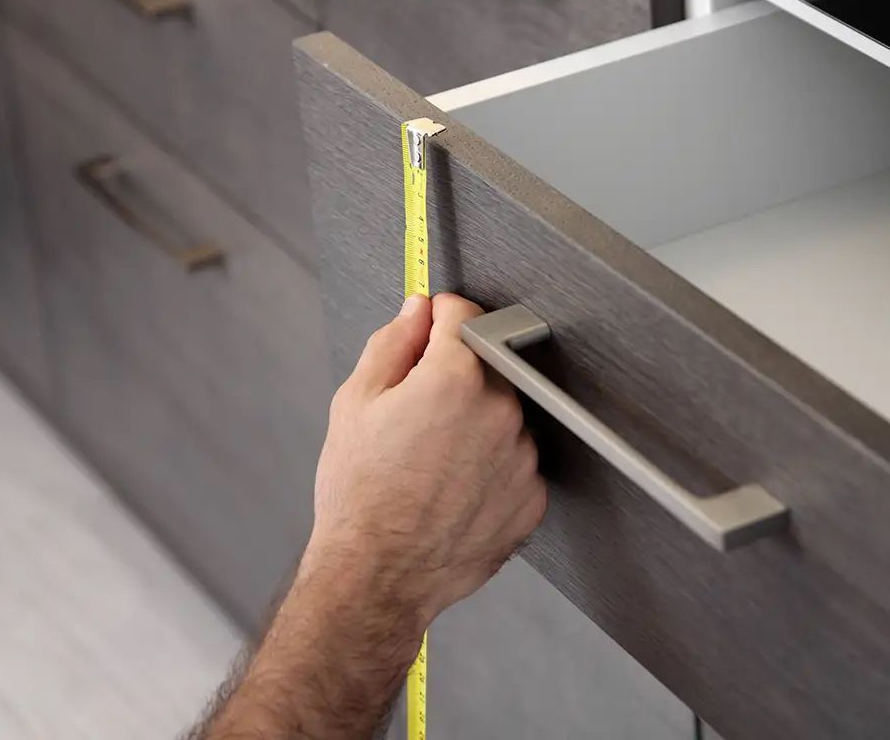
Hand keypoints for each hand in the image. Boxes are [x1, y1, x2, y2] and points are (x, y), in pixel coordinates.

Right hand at [305, 293, 545, 627]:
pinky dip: (491, 467)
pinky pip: (514, 462)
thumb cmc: (360, 497)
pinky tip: (453, 487)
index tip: (429, 329)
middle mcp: (501, 411)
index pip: (463, 314)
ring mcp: (523, 456)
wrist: (377, 575)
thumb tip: (417, 313)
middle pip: (487, 366)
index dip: (438, 318)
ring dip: (477, 423)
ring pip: (503, 415)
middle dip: (454, 376)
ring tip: (433, 461)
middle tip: (415, 416)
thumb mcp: (356, 403)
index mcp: (457, 377)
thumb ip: (393, 343)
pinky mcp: (533, 496)